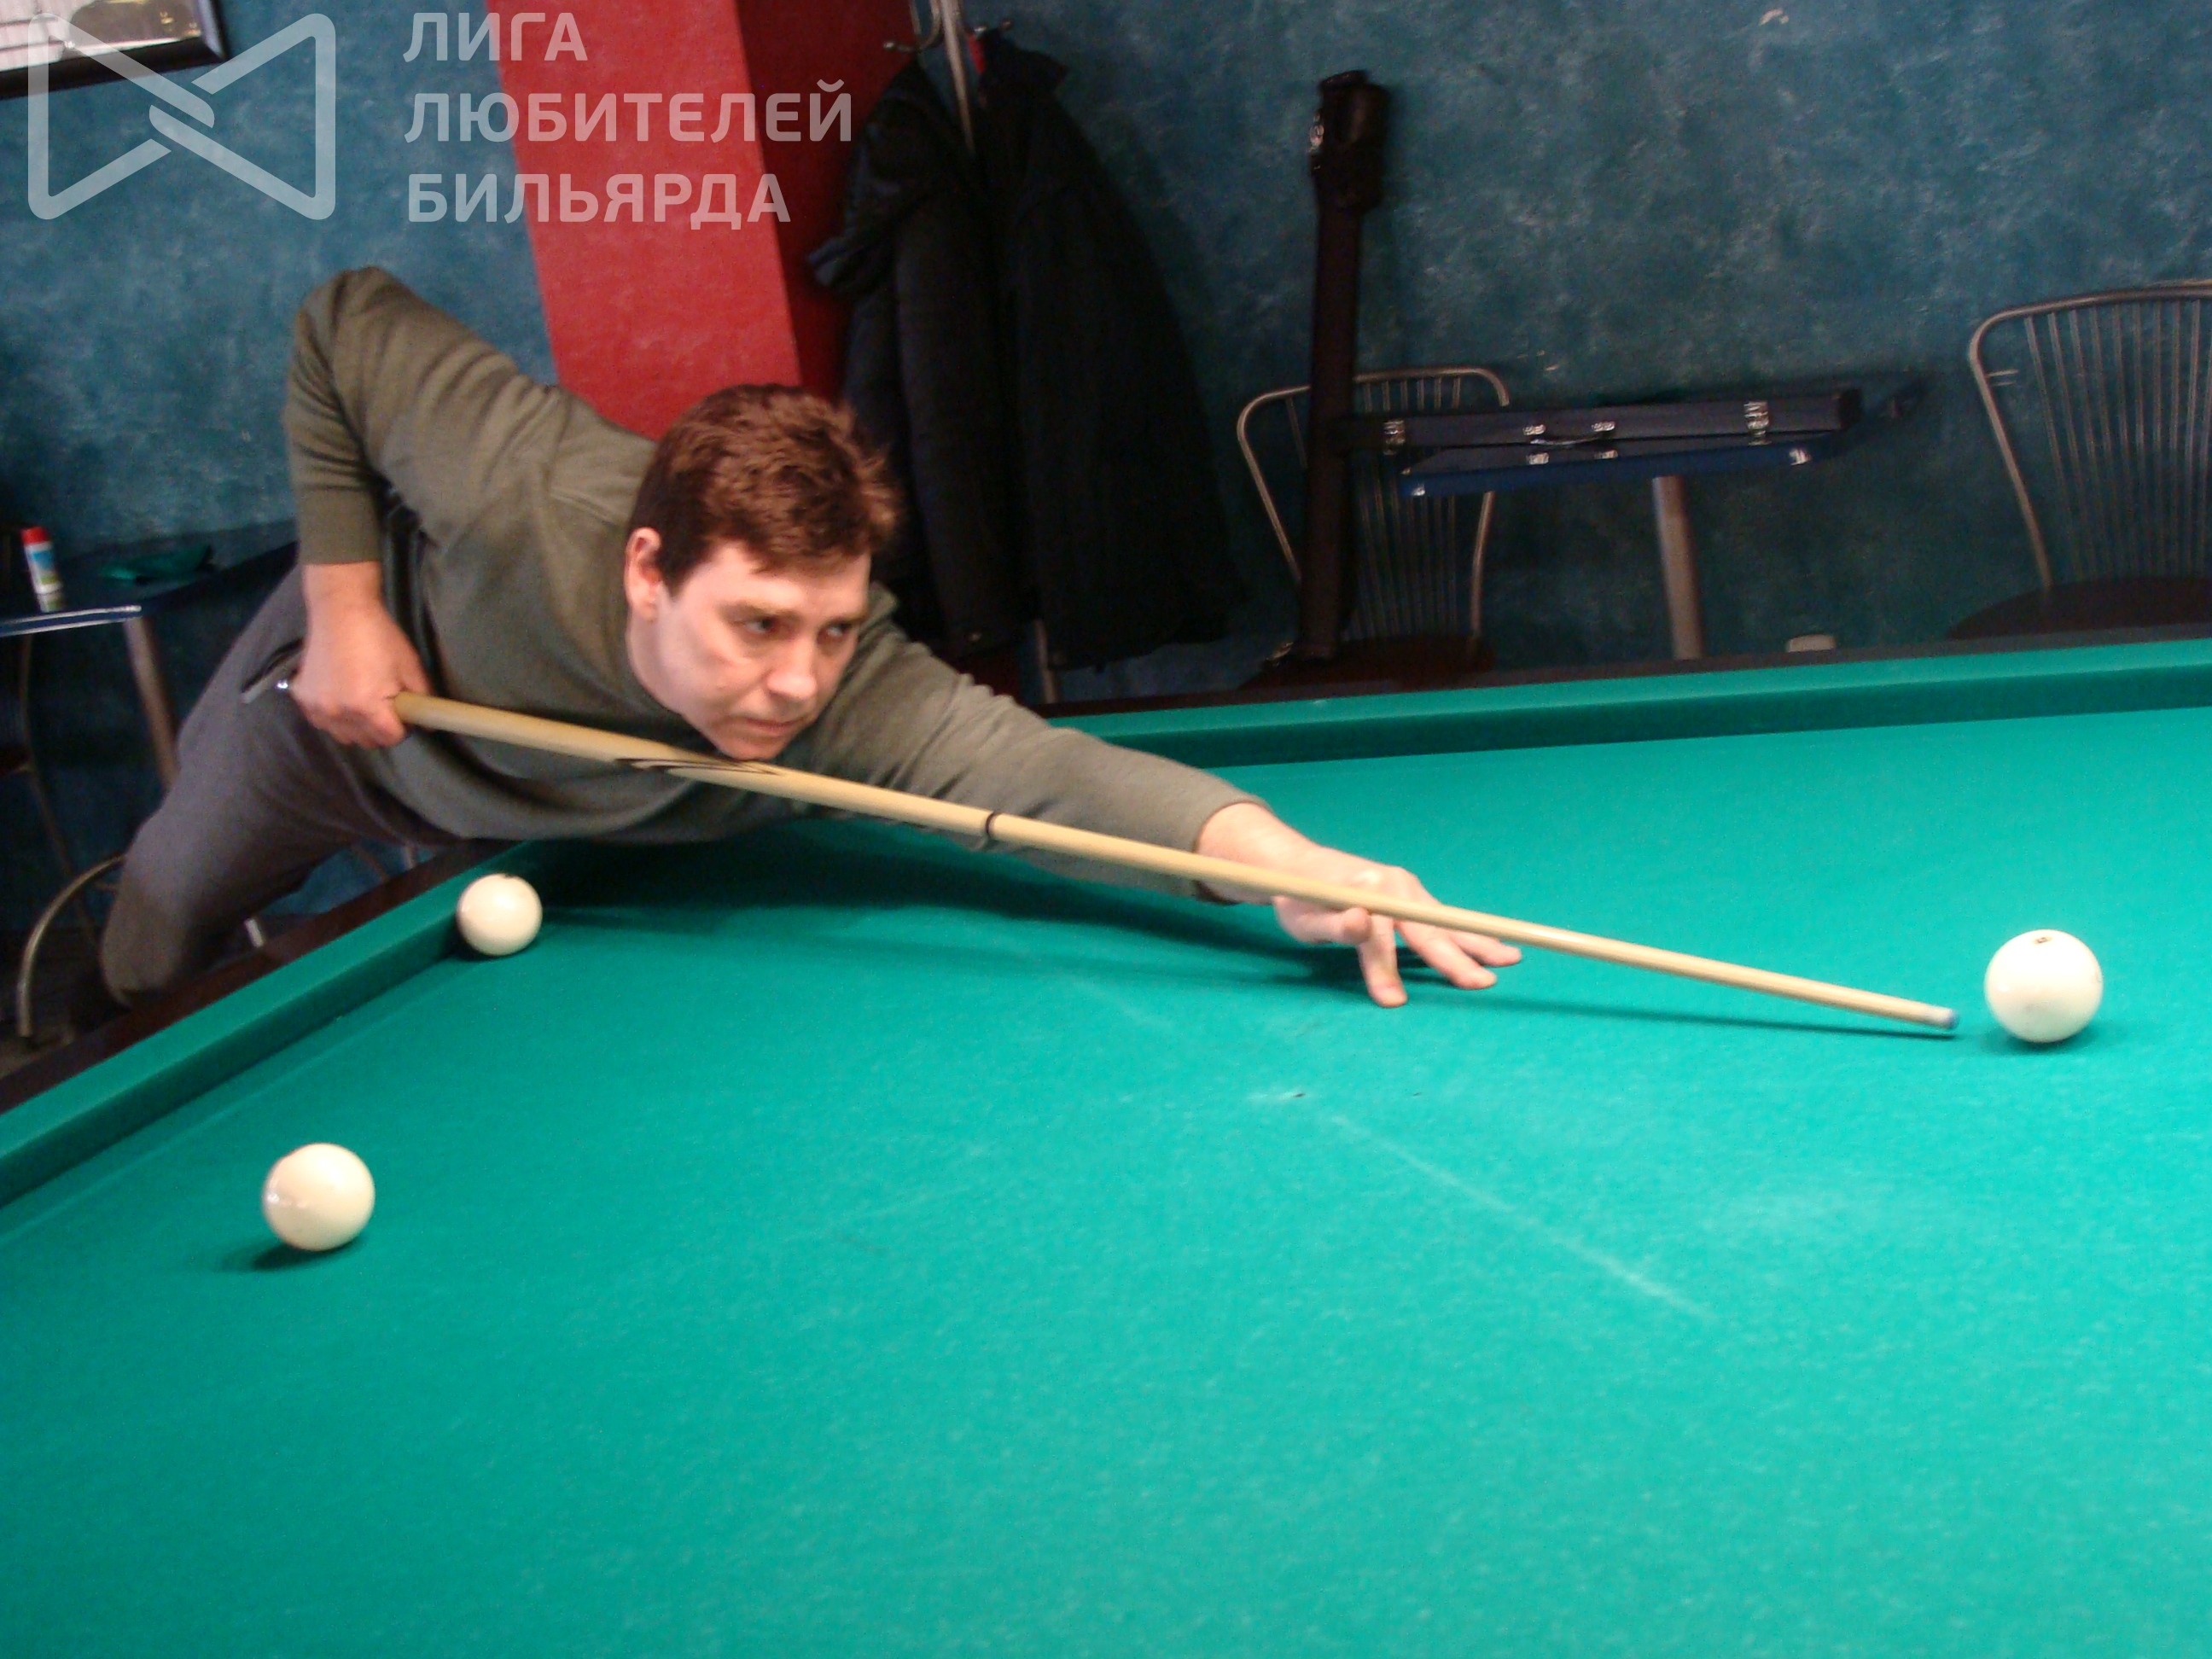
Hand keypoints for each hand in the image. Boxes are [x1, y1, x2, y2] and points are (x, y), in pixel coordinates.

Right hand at [292, 562, 429, 747]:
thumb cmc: (379, 636)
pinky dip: (334, 718)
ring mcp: (316, 706)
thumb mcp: (410, 666)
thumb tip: (430, 725)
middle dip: (381, 729)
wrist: (340, 611)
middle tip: (384, 705)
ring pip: (343, 736)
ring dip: (357, 727)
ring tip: (362, 702)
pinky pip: (322, 723)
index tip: (402, 713)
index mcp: (366, 706)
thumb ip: (422, 699)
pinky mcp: (301, 697)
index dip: (402, 728)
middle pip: (367, 741)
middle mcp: (338, 712)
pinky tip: (342, 698)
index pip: (390, 738)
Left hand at [1195, 802, 1520, 1006]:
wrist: (1300, 865)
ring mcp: (1406, 887)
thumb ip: (1334, 925)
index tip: (1393, 1002)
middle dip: (1455, 958)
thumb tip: (1361, 922)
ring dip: (1477, 942)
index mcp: (1364, 891)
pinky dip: (1468, 932)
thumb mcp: (1304, 918)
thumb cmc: (1299, 898)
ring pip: (1444, 921)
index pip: (1377, 938)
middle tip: (1483, 983)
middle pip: (1425, 929)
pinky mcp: (1412, 892)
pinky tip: (1491, 945)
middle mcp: (1392, 885)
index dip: (1384, 970)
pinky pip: (1443, 917)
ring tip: (1510, 958)